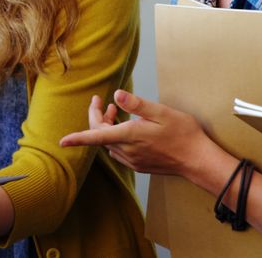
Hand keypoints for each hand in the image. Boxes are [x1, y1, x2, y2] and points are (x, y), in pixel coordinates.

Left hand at [59, 90, 213, 177]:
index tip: (62, 141)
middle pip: (100, 136)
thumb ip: (137, 104)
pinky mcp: (139, 165)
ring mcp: (133, 160)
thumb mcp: (162, 112)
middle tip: (102, 101)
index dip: (77, 138)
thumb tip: (117, 95)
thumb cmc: (184, 134)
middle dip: (97, 118)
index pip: (96, 136)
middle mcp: (128, 150)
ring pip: (109, 144)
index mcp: (130, 135)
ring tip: (116, 111)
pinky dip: (116, 139)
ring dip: (107, 128)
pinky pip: (119, 152)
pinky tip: (126, 129)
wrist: (198, 160)